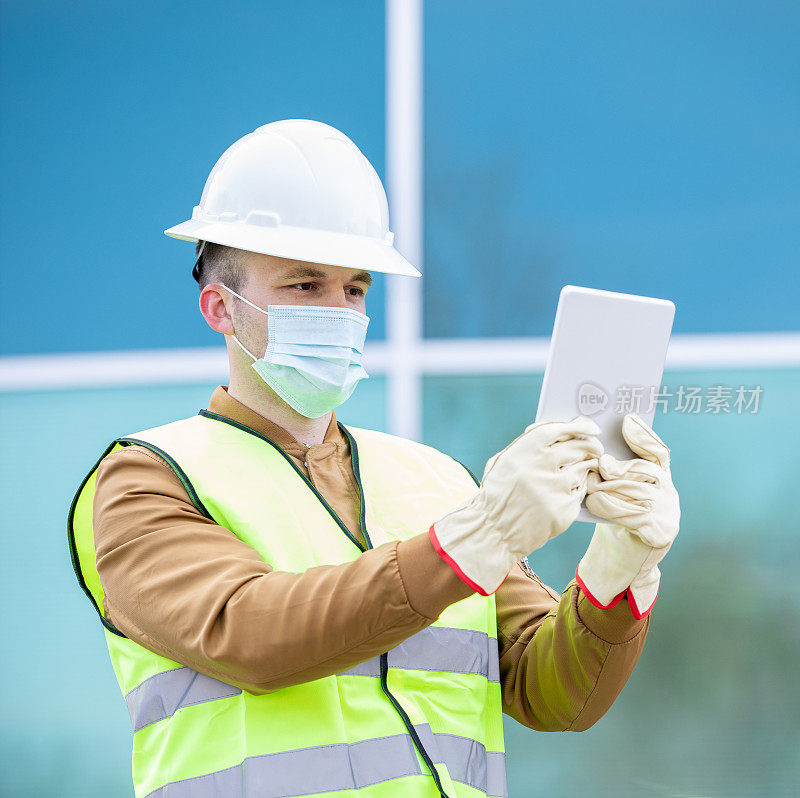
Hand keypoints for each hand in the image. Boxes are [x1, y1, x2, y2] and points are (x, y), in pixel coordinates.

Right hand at [431, 416, 602, 594]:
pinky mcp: (563, 510)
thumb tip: (564, 431)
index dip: (577, 426)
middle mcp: (539, 468)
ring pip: (583, 469)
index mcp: (523, 452)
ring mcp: (553, 490)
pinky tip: (566, 492)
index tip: (589, 427)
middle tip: (595, 447)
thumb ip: (529, 445)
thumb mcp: (505, 461)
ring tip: (579, 469)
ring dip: (585, 467)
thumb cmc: (500, 493)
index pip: (558, 430)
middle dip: (590, 446)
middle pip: (578, 447)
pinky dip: (577, 489)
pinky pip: (580, 492)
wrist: (495, 530)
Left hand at [576, 413, 679, 617]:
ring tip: (589, 487)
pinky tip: (595, 503)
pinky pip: (633, 515)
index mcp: (660, 478)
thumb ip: (609, 472)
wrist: (621, 559)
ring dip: (608, 488)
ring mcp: (668, 514)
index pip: (657, 452)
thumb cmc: (612, 518)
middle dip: (616, 468)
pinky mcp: (661, 533)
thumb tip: (596, 451)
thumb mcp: (611, 490)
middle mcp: (669, 493)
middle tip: (597, 464)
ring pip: (635, 492)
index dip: (644, 435)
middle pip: (642, 471)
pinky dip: (610, 507)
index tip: (626, 419)